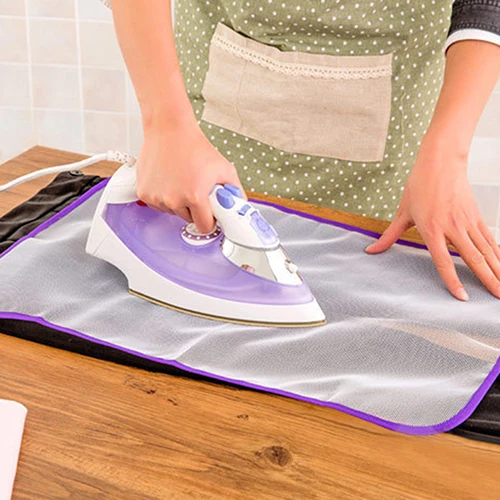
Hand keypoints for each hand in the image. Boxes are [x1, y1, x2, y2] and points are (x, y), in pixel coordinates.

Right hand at [136, 118, 243, 233]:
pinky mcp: (144, 193)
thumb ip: (236, 191)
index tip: (210, 213)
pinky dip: (164, 198)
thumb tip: (239, 206)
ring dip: (178, 203)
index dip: (209, 220)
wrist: (169, 130)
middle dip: (194, 209)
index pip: (204, 226)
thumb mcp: (224, 168)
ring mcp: (157, 197)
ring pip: (173, 213)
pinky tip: (169, 181)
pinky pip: (158, 205)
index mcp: (195, 196)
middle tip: (195, 189)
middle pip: (188, 220)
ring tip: (181, 181)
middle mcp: (174, 199)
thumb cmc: (194, 146)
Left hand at [365, 134, 499, 300]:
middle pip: (473, 259)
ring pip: (487, 251)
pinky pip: (490, 239)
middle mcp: (453, 227)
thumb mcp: (402, 212)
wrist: (441, 162)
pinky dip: (499, 254)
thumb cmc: (419, 185)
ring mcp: (468, 222)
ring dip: (498, 270)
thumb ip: (389, 236)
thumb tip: (371, 250)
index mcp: (432, 229)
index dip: (453, 280)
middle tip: (497, 298)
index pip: (444, 261)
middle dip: (487, 280)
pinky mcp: (477, 216)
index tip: (462, 297)